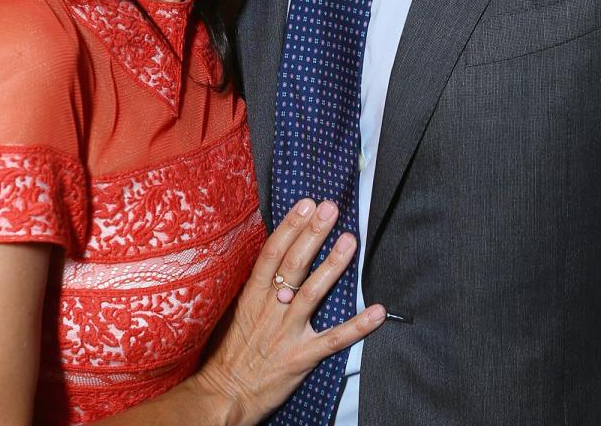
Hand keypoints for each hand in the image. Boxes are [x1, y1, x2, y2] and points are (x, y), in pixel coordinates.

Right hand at [194, 199, 384, 425]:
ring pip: (313, 293)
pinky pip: (333, 339)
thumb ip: (257, 288)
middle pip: (294, 264)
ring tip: (349, 241)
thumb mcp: (236, 312)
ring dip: (332, 265)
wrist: (223, 396)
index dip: (291, 226)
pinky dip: (357, 326)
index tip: (306, 204)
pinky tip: (377, 311)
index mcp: (252, 295)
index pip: (273, 253)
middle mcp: (271, 308)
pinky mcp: (301, 357)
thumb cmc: (229, 353)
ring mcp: (287, 332)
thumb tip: (276, 259)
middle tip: (329, 209)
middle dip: (313, 234)